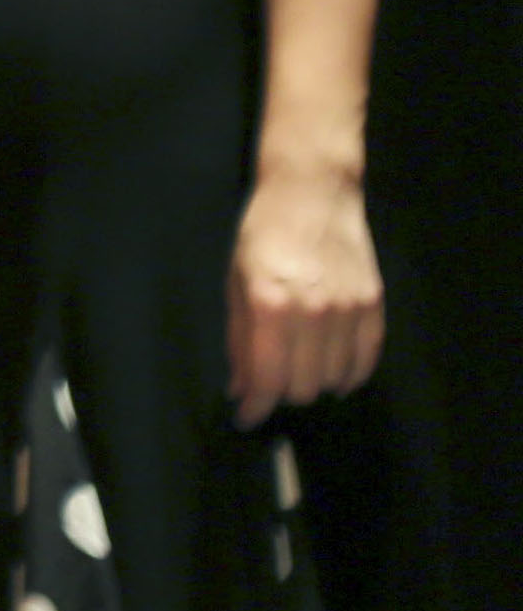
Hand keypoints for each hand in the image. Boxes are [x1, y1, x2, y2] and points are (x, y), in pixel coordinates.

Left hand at [229, 165, 382, 420]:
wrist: (313, 193)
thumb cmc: (261, 234)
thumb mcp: (235, 281)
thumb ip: (239, 339)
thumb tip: (241, 388)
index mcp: (270, 304)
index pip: (267, 378)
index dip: (255, 406)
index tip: (246, 417)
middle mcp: (313, 313)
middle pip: (302, 387)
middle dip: (280, 392)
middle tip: (268, 381)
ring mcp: (349, 311)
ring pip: (334, 381)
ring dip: (313, 384)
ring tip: (297, 369)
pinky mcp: (375, 307)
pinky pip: (365, 362)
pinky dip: (347, 375)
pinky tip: (331, 370)